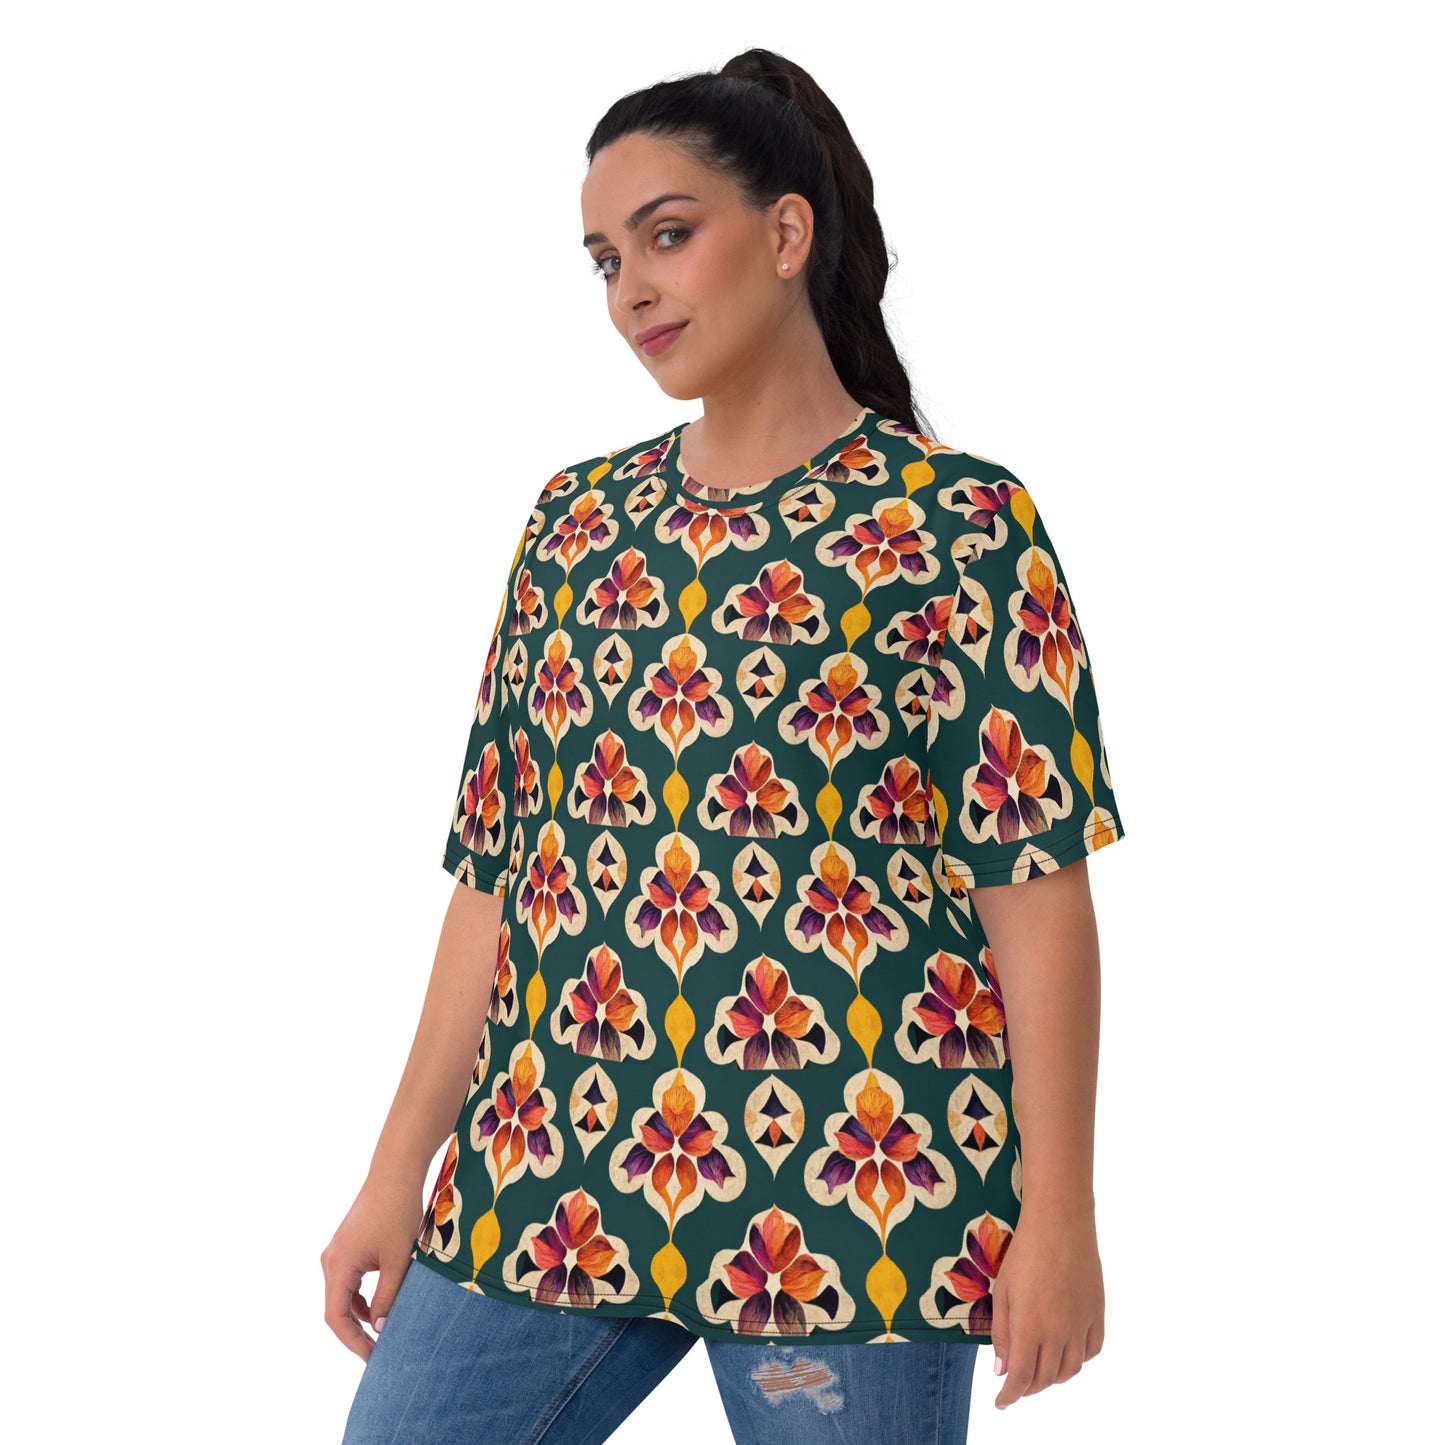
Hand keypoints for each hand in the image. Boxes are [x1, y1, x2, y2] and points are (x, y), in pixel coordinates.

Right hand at [320, 1169, 425, 1361]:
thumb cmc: (397, 1212)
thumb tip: (379, 1329)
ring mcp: (336, 1254)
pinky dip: (360, 1299)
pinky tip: (378, 1308)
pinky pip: (348, 1283)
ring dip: (359, 1317)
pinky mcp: (346, 1248)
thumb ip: (387, 1297)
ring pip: (342, 1297)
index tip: (372, 1358)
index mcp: (337, 1266)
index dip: (353, 1342)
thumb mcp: (397, 1260)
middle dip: (356, 1333)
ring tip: (382, 1334)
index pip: (336, 1317)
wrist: (395, 1174)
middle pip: (336, 1310)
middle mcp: (330, 1261)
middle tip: (378, 1353)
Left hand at [990, 1208, 1104, 1409]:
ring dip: (1052, 1376)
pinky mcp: (1098, 1313)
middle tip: (1016, 1382)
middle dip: (1028, 1387)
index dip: (1010, 1395)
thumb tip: (1003, 1370)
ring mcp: (1081, 1324)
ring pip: (1069, 1370)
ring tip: (1038, 1367)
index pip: (1020, 1377)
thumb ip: (1002, 1333)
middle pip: (1045, 1378)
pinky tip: (1065, 1350)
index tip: (1002, 1403)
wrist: (1060, 1223)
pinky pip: (1091, 1351)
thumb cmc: (1024, 1253)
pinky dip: (1077, 1358)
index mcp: (1030, 1326)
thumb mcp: (1002, 1291)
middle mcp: (1058, 1332)